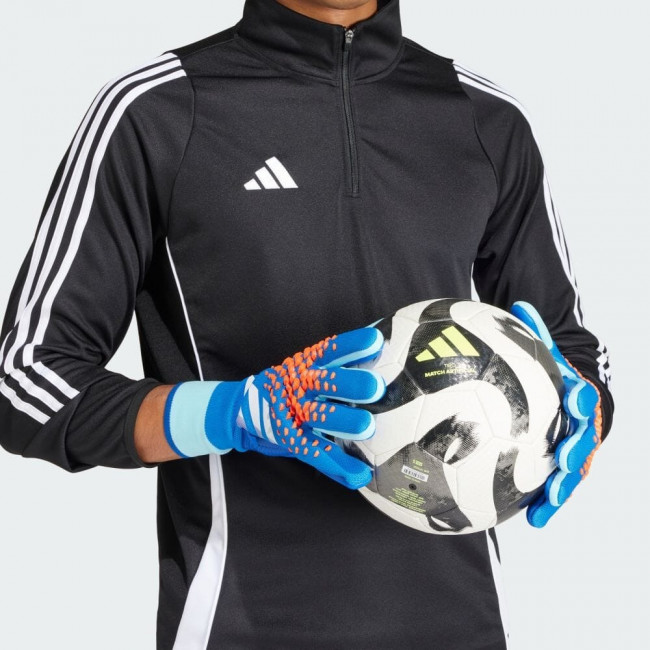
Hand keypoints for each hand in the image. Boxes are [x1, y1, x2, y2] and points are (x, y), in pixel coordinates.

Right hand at [164, 327, 384, 488]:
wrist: (242, 406)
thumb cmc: (287, 383)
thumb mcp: (304, 364)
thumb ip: (338, 359)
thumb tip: (378, 342)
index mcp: (308, 364)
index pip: (332, 349)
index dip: (353, 344)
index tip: (376, 339)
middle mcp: (302, 385)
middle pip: (328, 382)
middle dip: (351, 384)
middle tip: (375, 386)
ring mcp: (296, 412)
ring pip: (322, 416)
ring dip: (345, 422)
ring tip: (367, 426)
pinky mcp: (292, 438)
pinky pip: (316, 451)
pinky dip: (339, 466)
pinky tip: (360, 475)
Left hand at [510, 302, 602, 526]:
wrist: (574, 395)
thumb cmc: (554, 372)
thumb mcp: (544, 351)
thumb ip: (533, 334)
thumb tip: (518, 303)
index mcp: (579, 396)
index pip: (584, 394)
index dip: (581, 397)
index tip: (575, 400)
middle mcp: (583, 425)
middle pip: (585, 438)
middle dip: (577, 450)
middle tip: (565, 460)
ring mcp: (578, 448)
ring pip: (576, 469)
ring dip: (565, 485)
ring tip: (551, 498)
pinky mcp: (568, 467)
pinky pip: (559, 485)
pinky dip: (548, 502)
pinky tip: (533, 520)